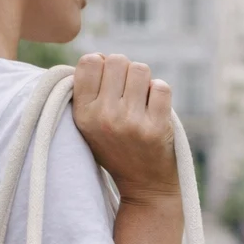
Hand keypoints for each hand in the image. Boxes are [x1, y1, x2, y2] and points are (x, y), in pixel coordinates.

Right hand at [73, 54, 178, 204]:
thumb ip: (89, 92)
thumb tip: (100, 56)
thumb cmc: (117, 148)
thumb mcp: (91, 125)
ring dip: (144, 83)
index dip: (102, 66)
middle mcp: (103, 118)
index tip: (108, 85)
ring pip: (140, 69)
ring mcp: (130, 123)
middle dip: (125, 72)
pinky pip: (161, 86)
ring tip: (140, 105)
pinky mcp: (155, 128)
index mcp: (83, 115)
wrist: (145, 187)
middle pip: (117, 60)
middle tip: (127, 97)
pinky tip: (154, 113)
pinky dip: (160, 95)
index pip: (89, 61)